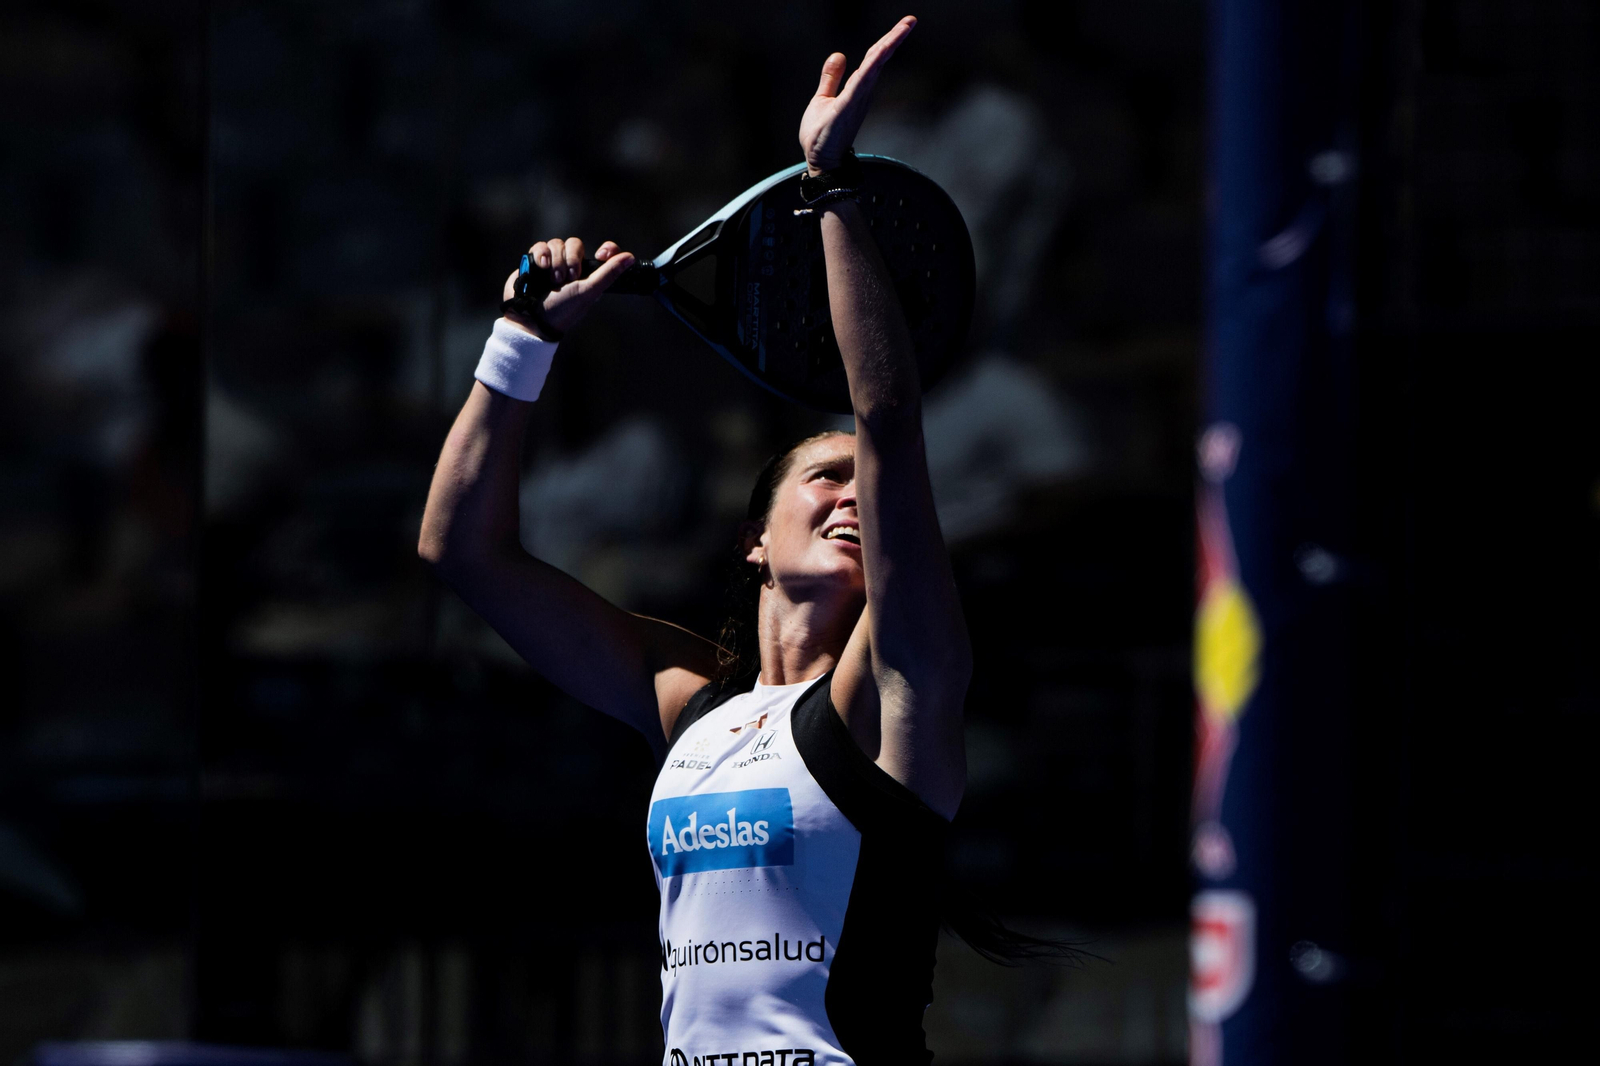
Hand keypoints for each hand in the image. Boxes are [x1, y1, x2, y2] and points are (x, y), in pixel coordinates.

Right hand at [501, 238, 635, 338]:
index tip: (603, 253)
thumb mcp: (589, 292)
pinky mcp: (535, 262)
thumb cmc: (562, 310)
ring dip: (556, 261)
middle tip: (568, 279)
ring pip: (557, 244)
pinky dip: (541, 255)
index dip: (605, 249)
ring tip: (553, 280)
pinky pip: (540, 246)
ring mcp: (552, 263)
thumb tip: (630, 258)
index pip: (602, 252)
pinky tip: (541, 267)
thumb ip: (608, 274)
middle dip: (572, 259)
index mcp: (588, 275)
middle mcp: (571, 266)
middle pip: (575, 244)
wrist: (530, 319)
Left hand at [798, 16, 915, 174]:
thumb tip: (839, 54)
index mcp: (857, 88)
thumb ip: (831, 78)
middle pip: (879, 58)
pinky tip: (879, 54)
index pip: (873, 58)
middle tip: (910, 20)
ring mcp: (856, 100)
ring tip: (903, 29)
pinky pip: (859, 83)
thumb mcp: (823, 99)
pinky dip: (870, 68)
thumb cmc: (822, 135)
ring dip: (887, 47)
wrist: (821, 162)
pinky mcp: (846, 108)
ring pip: (873, 67)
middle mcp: (862, 92)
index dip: (887, 41)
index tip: (904, 25)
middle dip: (894, 38)